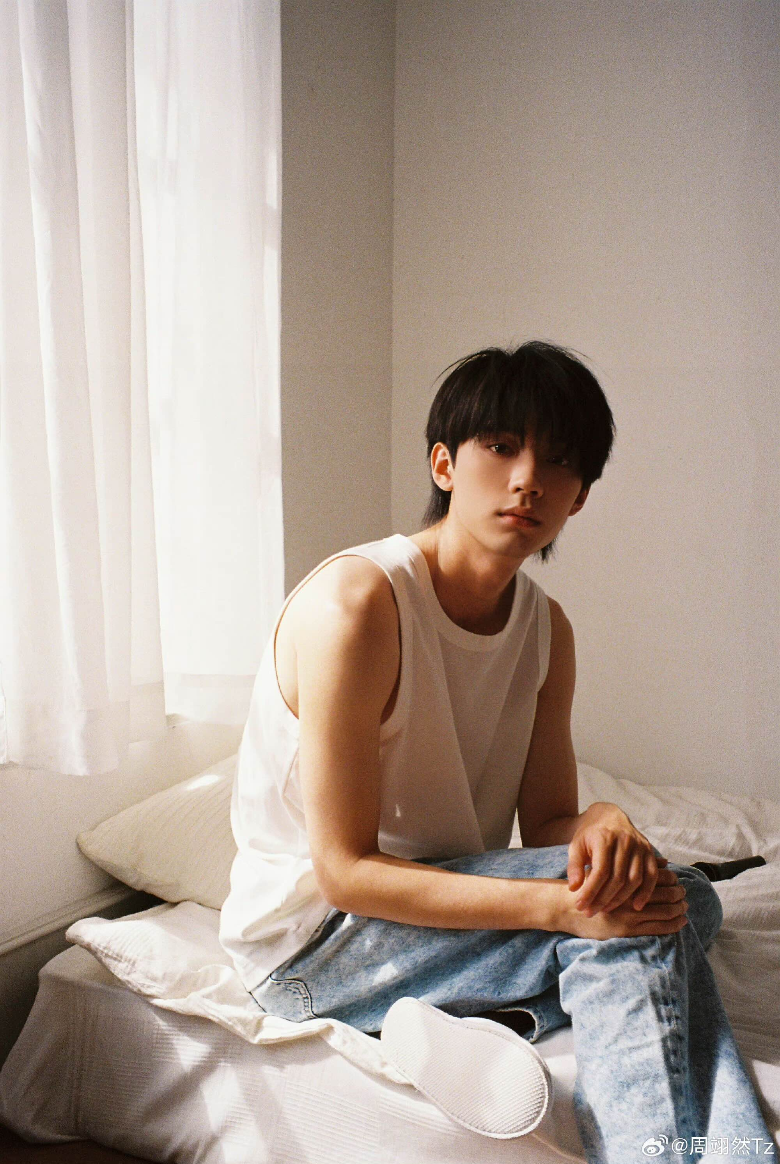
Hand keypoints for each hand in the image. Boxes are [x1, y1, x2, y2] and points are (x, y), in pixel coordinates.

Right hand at [560, 867, 687, 938]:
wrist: (565, 906)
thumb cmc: (585, 886)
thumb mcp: (602, 868)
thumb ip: (631, 865)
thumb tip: (662, 860)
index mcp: (624, 878)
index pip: (657, 877)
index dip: (671, 879)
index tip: (676, 881)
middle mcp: (630, 896)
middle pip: (666, 895)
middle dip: (678, 895)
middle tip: (684, 894)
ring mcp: (630, 915)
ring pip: (665, 912)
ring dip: (679, 910)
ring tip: (684, 908)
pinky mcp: (627, 930)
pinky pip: (658, 928)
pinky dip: (673, 925)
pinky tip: (680, 922)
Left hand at [567, 802, 664, 915]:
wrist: (608, 816)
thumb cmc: (590, 834)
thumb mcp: (576, 845)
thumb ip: (574, 865)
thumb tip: (573, 888)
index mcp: (605, 837)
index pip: (600, 871)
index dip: (590, 892)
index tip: (580, 906)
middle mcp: (625, 841)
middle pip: (617, 878)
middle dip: (603, 899)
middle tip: (590, 913)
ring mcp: (640, 846)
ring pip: (634, 879)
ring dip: (621, 899)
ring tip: (605, 910)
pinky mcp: (649, 851)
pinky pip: (652, 875)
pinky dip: (646, 892)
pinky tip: (636, 906)